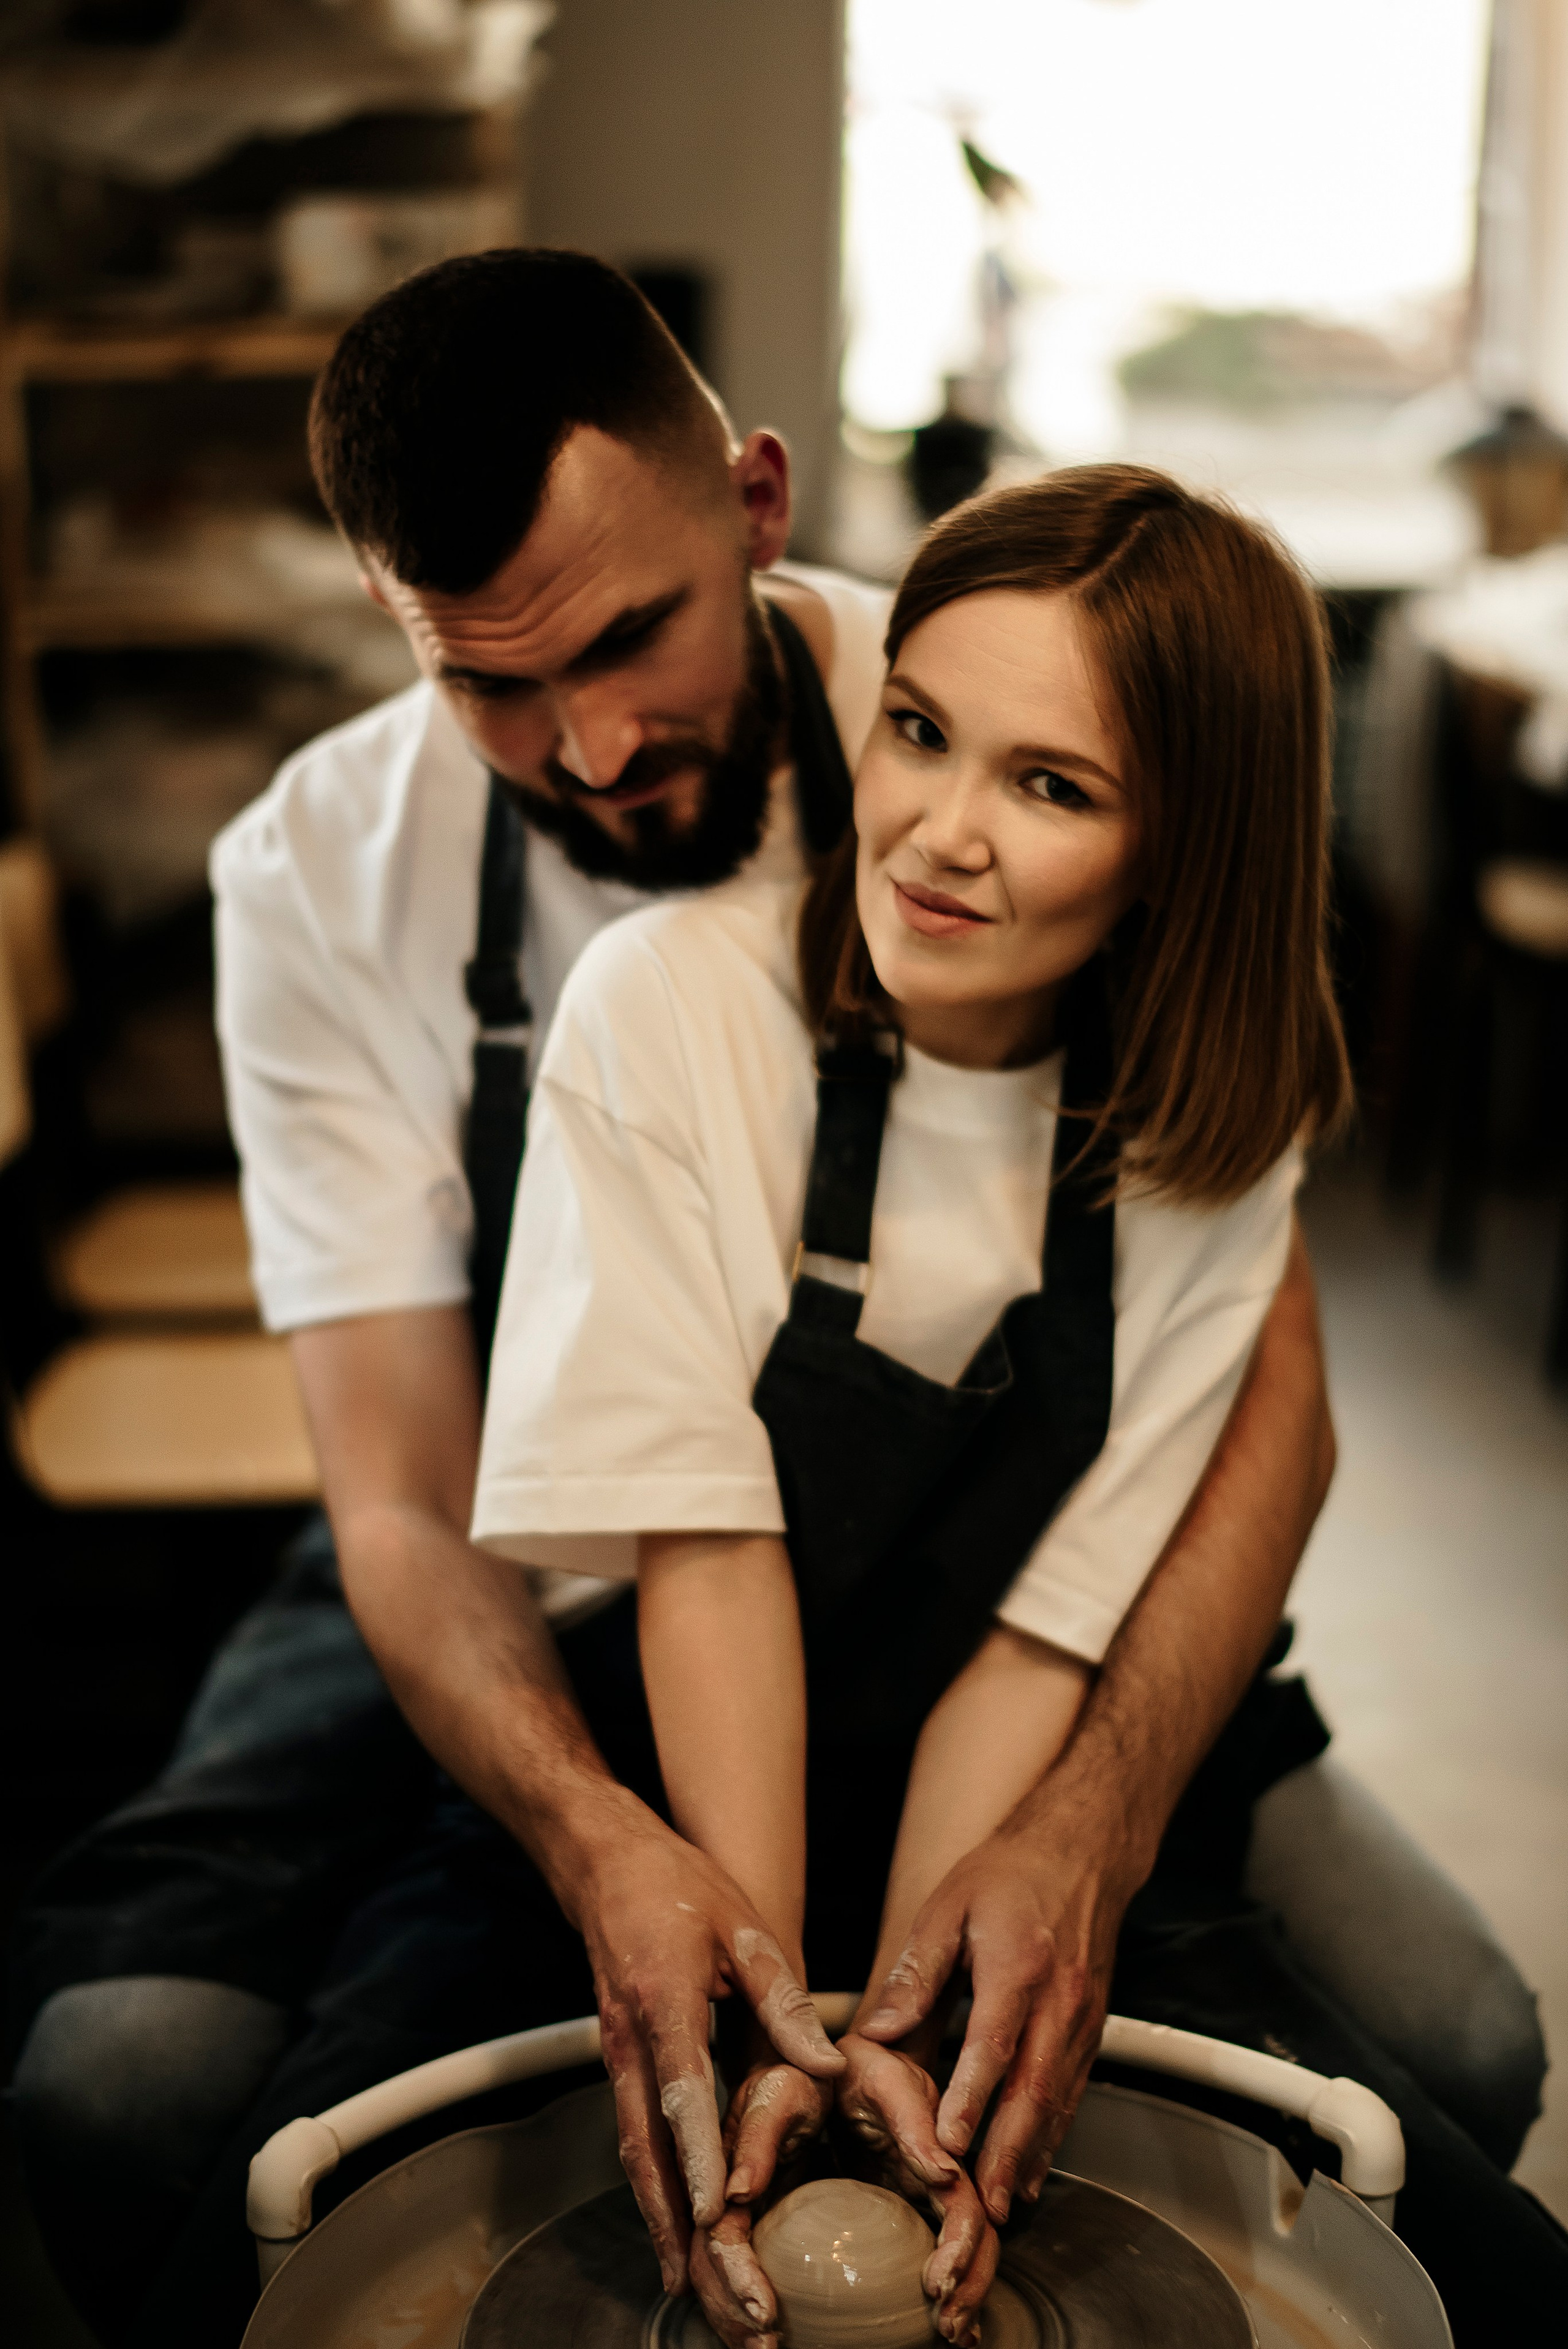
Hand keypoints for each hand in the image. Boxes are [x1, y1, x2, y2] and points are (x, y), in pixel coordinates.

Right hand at [569, 1791, 843, 2296]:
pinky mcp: (618, 2063)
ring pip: (632, 2152)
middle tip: (705, 2286)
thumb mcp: (745, 1928)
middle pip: (643, 2146)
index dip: (696, 2156)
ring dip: (658, 2219)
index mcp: (664, 1999)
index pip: (681, 2091)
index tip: (713, 2215)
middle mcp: (630, 2039)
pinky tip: (675, 2230)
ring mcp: (616, 2055)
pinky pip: (633, 2135)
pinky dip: (652, 2187)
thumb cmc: (682, 1888)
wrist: (607, 1865)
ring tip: (689, 2285)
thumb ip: (785, 1999)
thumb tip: (827, 2064)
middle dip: (673, 2221)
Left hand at [835, 2032, 997, 2346]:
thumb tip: (942, 2169)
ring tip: (955, 2328)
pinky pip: (968, 2231)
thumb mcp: (874, 2074)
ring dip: (976, 2279)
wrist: (843, 2057)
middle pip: (987, 2220)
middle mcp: (960, 2149)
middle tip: (947, 2318)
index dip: (963, 2238)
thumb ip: (906, 2114)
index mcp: (949, 2122)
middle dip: (974, 2273)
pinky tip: (961, 2314)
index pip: (969, 2185)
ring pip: (985, 2231)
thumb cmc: (853, 2063)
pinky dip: (970, 2273)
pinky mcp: (937, 2184)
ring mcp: (952, 2167)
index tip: (942, 2278)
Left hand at [856, 1808, 1125, 2222]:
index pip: (994, 2042)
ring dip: (1032, 2156)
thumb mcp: (948, 1906)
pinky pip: (1072, 2091)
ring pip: (1058, 2099)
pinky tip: (1029, 2169)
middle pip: (1035, 2087)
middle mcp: (1058, 1999)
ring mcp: (1081, 2018)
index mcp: (1016, 1965)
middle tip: (980, 2205)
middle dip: (1007, 2151)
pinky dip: (1052, 2135)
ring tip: (1002, 2206)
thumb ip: (916, 1971)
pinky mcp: (1091, 2029)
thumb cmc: (1006, 1875)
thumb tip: (879, 2031)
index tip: (949, 2144)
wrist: (1080, 1852)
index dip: (973, 2097)